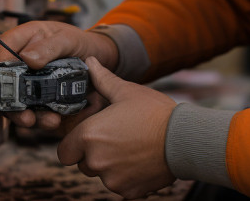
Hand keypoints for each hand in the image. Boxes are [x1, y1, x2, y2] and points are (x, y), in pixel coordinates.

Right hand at [0, 21, 118, 128]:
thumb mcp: (68, 39)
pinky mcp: (39, 97)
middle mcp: (21, 63)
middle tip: (25, 116)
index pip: (1, 51)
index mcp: (23, 40)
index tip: (4, 84)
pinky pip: (34, 111)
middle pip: (4, 84)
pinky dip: (42, 118)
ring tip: (48, 121)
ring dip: (28, 116)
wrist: (98, 58)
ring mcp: (29, 82)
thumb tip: (27, 58)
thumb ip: (49, 46)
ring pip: (18, 102)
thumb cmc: (80, 42)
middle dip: (12, 103)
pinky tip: (54, 120)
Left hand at [58, 57, 176, 198]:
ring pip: (102, 175)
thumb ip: (102, 79)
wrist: (184, 139)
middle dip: (94, 154)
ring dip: (111, 165)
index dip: (75, 144)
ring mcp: (112, 179)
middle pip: (83, 164)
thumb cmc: (154, 112)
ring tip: (132, 148)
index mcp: (89, 136)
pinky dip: (127, 176)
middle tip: (116, 139)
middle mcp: (95, 161)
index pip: (65, 152)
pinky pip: (120, 185)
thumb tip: (90, 62)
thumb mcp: (127, 91)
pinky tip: (141, 160)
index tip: (90, 137)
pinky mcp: (127, 192)